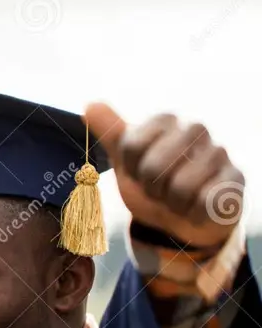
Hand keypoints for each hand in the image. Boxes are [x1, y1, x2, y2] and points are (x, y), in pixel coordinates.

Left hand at [85, 103, 244, 248]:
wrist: (181, 221)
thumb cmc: (152, 187)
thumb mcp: (126, 162)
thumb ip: (111, 134)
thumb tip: (90, 106)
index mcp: (165, 122)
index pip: (131, 143)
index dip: (130, 168)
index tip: (137, 172)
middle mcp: (195, 130)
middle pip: (154, 165)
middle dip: (151, 188)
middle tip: (158, 190)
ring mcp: (218, 152)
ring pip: (182, 186)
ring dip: (173, 203)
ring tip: (178, 200)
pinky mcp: (236, 178)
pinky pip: (207, 200)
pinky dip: (194, 213)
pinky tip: (198, 208)